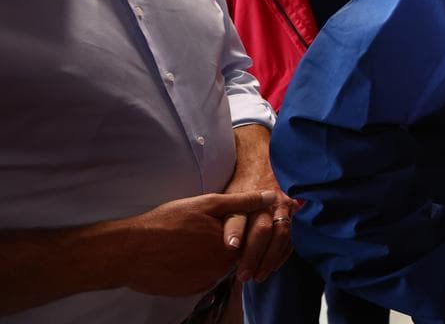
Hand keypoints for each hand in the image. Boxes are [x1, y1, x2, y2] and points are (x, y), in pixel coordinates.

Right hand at [122, 190, 277, 296]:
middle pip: (236, 255)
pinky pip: (203, 278)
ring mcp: (206, 282)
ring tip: (191, 242)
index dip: (243, 229)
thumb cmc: (166, 222)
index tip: (226, 222)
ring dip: (212, 256)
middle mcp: (222, 269)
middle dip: (228, 244)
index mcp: (230, 247)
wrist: (129, 251)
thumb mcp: (207, 204)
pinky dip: (197, 269)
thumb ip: (243, 202)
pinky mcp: (190, 291)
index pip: (251, 240)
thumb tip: (272, 197)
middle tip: (203, 231)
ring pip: (219, 267)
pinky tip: (182, 256)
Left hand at [222, 126, 296, 282]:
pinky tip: (272, 267)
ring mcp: (283, 208)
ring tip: (259, 276)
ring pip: (280, 236)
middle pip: (262, 230)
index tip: (230, 247)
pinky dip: (282, 255)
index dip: (235, 232)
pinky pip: (290, 238)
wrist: (261, 167)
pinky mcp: (292, 214)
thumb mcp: (225, 196)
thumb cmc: (239, 189)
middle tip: (244, 275)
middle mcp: (267, 202)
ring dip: (269, 259)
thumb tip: (214, 240)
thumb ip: (223, 215)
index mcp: (246, 197)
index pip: (239, 217)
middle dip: (253, 254)